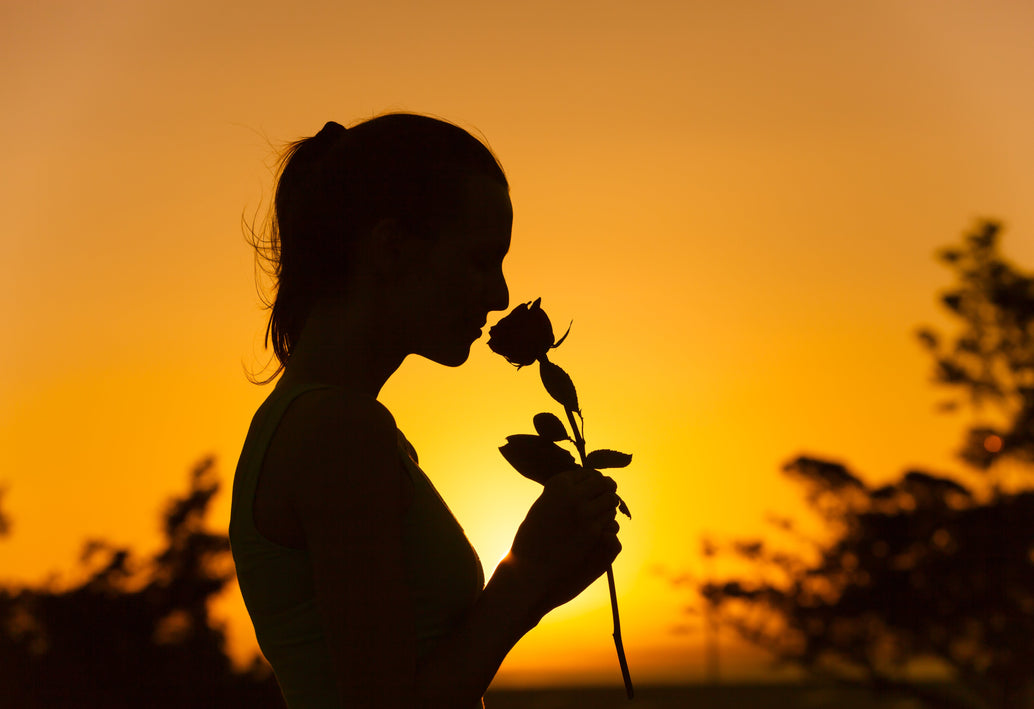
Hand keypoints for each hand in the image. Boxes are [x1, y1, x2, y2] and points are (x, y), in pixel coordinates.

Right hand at [509, 468, 621, 615]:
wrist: (530, 564)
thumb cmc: (534, 535)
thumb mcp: (544, 504)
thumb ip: (563, 493)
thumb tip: (584, 485)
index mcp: (558, 484)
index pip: (587, 473)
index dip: (593, 480)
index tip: (593, 487)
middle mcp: (572, 495)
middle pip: (603, 483)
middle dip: (606, 488)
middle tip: (606, 495)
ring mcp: (584, 513)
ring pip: (611, 500)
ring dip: (609, 504)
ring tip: (602, 511)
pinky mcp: (593, 532)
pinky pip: (610, 519)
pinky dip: (608, 520)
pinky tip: (600, 526)